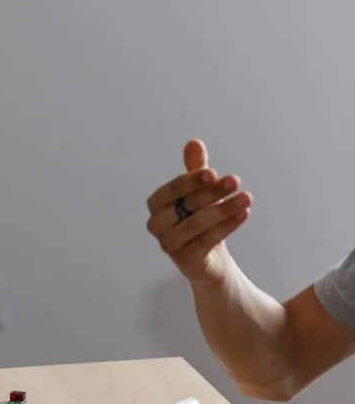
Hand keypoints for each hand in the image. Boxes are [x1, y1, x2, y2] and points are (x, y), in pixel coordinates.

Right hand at [145, 139, 252, 287]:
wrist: (209, 260)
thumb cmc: (200, 220)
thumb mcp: (200, 193)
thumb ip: (196, 170)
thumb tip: (194, 142)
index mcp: (156, 205)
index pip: (173, 189)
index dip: (192, 180)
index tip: (215, 173)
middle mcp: (156, 225)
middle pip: (186, 205)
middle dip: (213, 192)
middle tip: (236, 180)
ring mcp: (168, 244)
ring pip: (197, 224)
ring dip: (224, 209)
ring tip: (247, 197)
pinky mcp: (185, 261)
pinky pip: (207, 241)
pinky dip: (227, 226)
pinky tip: (244, 214)